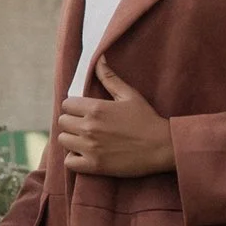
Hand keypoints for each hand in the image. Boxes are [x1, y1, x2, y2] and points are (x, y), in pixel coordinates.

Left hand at [53, 60, 173, 179]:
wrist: (162, 147)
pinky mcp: (94, 165)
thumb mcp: (129, 95)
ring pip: (63, 140)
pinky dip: (74, 159)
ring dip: (72, 139)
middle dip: (72, 122)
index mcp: (96, 108)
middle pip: (63, 122)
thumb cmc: (147, 119)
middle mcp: (89, 127)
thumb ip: (110, 78)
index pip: (66, 104)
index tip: (83, 112)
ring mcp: (90, 147)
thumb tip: (99, 59)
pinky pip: (69, 162)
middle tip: (85, 126)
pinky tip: (85, 154)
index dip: (74, 107)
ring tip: (85, 139)